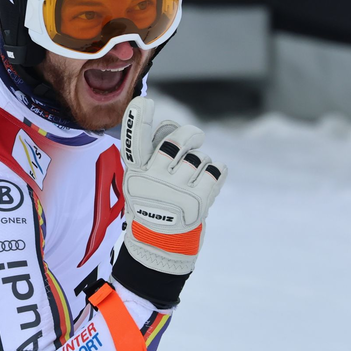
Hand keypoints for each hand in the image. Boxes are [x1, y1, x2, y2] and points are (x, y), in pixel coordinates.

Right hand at [112, 97, 226, 306]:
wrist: (160, 247)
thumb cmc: (152, 205)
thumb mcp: (141, 182)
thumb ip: (152, 154)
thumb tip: (173, 127)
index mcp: (136, 173)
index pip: (133, 140)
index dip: (139, 119)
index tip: (146, 103)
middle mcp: (154, 180)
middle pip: (178, 140)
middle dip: (190, 135)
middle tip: (195, 137)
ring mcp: (177, 191)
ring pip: (200, 158)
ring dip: (202, 165)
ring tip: (193, 181)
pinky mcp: (199, 202)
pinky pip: (216, 171)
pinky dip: (217, 173)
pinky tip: (208, 183)